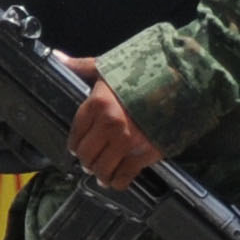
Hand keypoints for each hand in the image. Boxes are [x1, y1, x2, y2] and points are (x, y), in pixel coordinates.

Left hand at [58, 53, 157, 187]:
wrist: (181, 83)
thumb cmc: (144, 74)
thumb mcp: (110, 67)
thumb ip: (82, 66)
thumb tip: (57, 57)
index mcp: (98, 104)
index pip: (76, 134)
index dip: (75, 144)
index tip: (78, 147)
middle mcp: (109, 124)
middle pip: (86, 155)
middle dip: (86, 161)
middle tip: (90, 162)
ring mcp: (127, 141)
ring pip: (101, 169)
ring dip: (100, 174)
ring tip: (102, 174)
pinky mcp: (144, 153)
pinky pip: (124, 176)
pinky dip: (117, 182)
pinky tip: (115, 180)